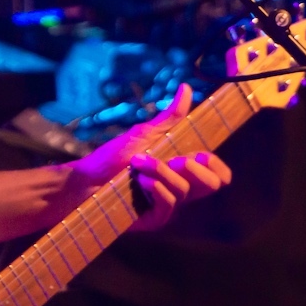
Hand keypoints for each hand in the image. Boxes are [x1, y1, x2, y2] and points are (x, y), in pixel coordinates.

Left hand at [68, 84, 233, 232]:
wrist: (86, 179)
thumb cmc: (113, 158)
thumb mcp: (145, 134)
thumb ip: (171, 117)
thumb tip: (186, 88)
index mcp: (183, 169)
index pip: (218, 174)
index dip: (216, 165)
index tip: (201, 154)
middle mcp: (180, 188)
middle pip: (213, 185)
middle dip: (196, 168)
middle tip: (176, 159)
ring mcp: (169, 205)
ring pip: (184, 189)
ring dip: (160, 171)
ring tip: (139, 164)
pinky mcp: (155, 218)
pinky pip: (169, 203)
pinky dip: (156, 187)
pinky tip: (141, 182)